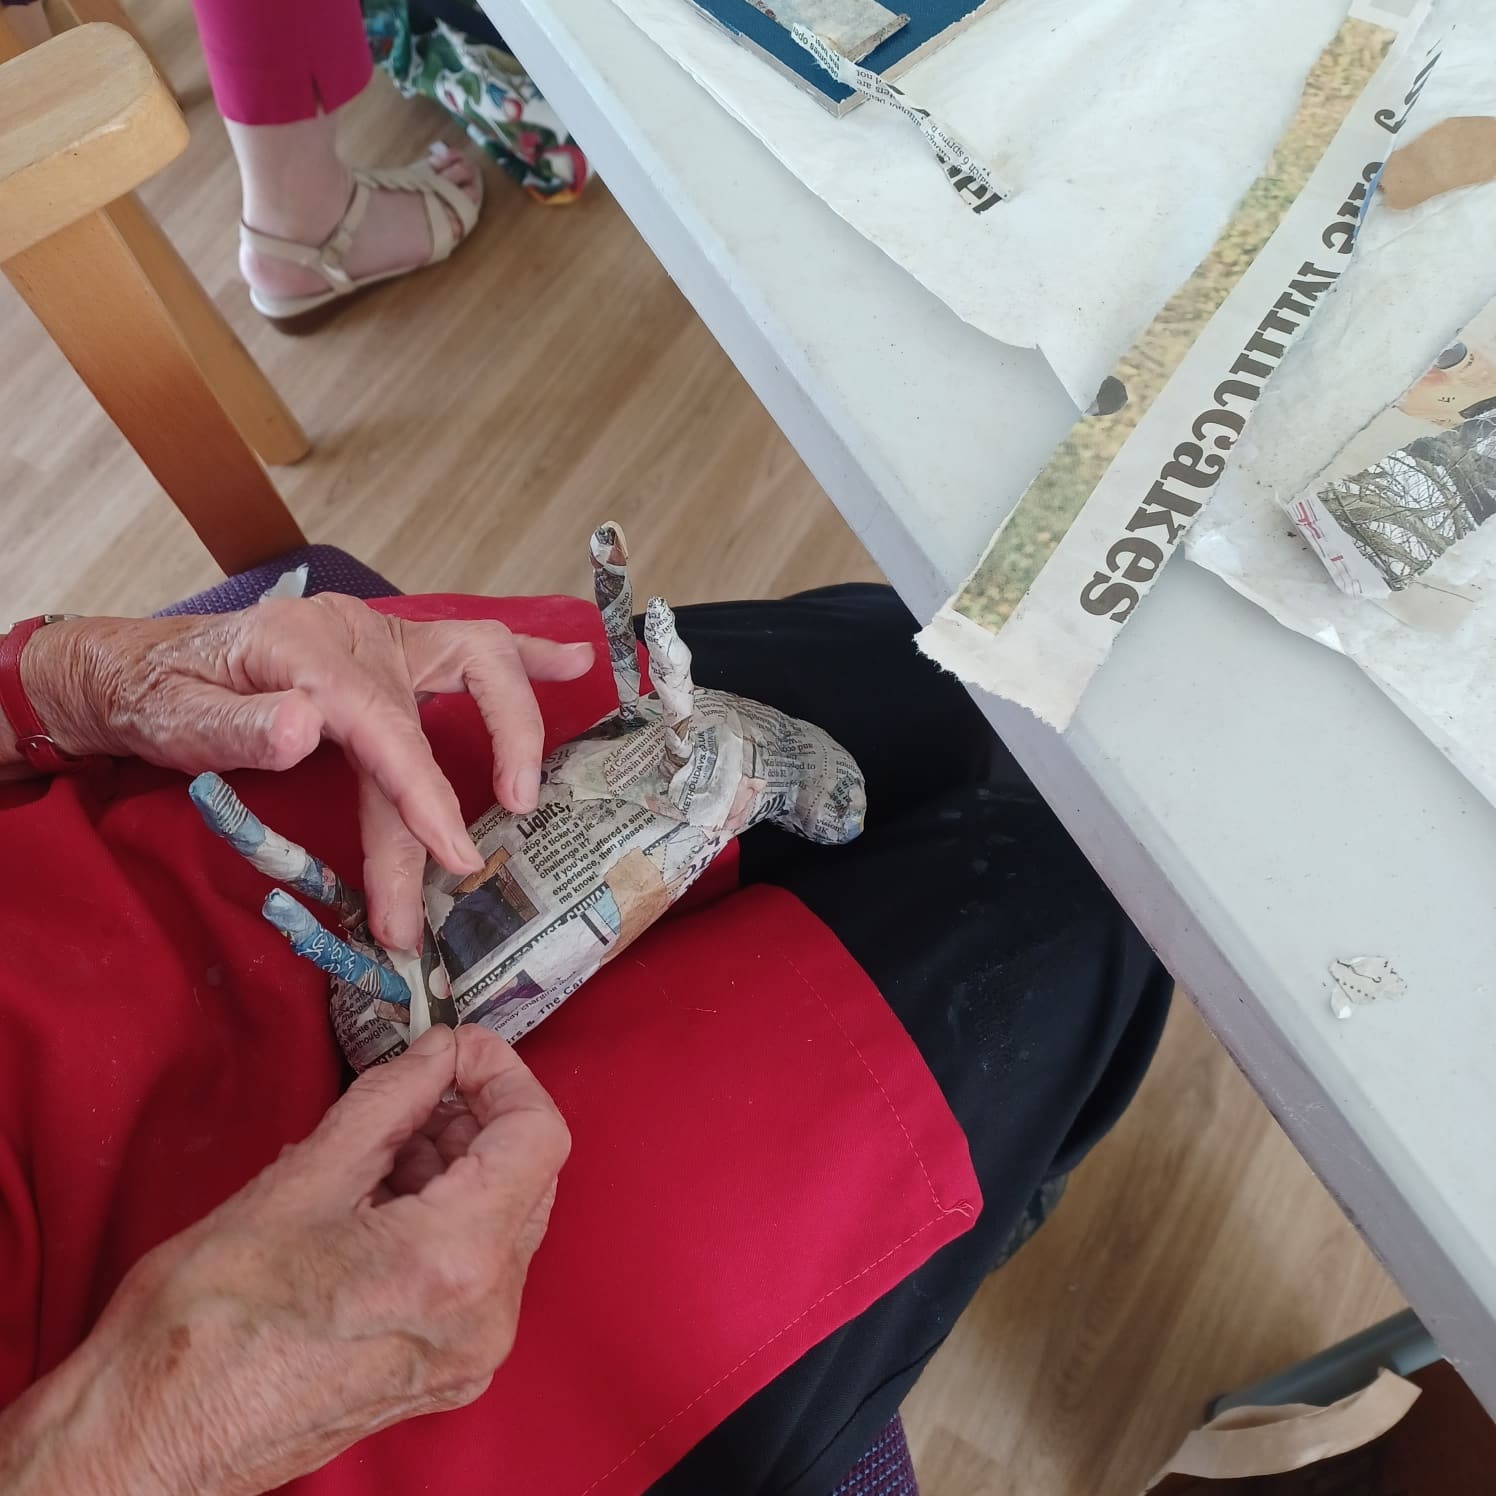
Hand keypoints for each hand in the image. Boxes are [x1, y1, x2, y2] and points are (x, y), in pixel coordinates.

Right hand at [0, 1024, 569, 1495]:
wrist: (153, 1440)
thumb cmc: (200, 1328)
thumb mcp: (297, 1182)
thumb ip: (389, 1102)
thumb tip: (436, 1054)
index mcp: (453, 1264)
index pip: (538, 1135)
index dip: (501, 1074)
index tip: (457, 1049)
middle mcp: (482, 1317)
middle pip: (532, 1177)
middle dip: (479, 1117)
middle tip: (419, 1085)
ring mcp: (470, 1355)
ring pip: (508, 1221)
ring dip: (463, 1165)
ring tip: (385, 1142)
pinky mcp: (447, 1373)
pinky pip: (481, 1270)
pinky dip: (451, 1216)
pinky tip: (385, 1197)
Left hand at [13, 599, 592, 946]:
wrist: (144, 666)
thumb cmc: (160, 698)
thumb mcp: (175, 717)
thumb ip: (239, 725)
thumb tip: (306, 728)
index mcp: (302, 647)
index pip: (383, 724)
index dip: (423, 793)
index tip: (453, 858)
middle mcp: (355, 633)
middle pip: (439, 702)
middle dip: (463, 786)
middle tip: (467, 864)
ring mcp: (381, 636)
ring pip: (478, 659)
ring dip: (516, 721)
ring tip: (528, 789)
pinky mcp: (394, 648)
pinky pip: (472, 645)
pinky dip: (529, 658)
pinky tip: (575, 665)